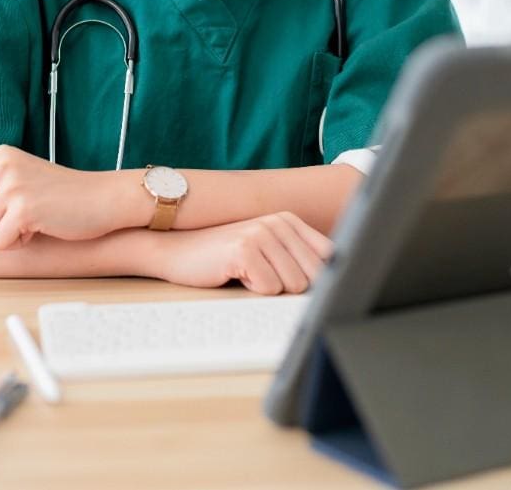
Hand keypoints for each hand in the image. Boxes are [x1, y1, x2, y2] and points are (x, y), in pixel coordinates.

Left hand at [0, 145, 127, 248]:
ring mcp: (13, 187)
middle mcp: (3, 166)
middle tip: (13, 223)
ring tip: (27, 225)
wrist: (102, 198)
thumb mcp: (21, 177)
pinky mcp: (24, 210)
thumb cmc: (62, 195)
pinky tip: (37, 230)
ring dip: (1, 238)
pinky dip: (16, 244)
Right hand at [153, 213, 334, 294]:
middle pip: (312, 277)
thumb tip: (335, 283)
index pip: (329, 258)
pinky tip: (235, 275)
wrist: (176, 250)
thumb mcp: (267, 251)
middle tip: (261, 276)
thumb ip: (299, 259)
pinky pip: (269, 289)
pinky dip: (252, 290)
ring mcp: (261, 233)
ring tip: (247, 274)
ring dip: (268, 289)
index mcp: (289, 220)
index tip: (295, 280)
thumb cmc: (222, 257)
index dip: (315, 279)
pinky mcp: (244, 250)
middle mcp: (278, 222)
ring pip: (293, 285)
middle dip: (288, 287)